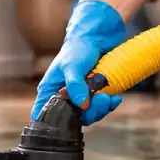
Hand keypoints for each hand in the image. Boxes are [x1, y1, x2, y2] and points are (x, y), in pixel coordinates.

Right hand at [32, 0, 126, 123]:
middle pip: (73, 118)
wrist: (98, 36)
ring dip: (101, 109)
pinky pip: (101, 108)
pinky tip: (115, 97)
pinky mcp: (96, 94)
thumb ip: (75, 85)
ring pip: (89, 115)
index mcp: (51, 90)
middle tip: (99, 99)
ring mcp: (81, 96)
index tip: (69, 120)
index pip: (44, 114)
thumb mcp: (72, 65)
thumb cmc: (78, 47)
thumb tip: (82, 105)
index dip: (52, 123)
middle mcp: (64, 96)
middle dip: (89, 113)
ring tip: (108, 96)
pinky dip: (109, 105)